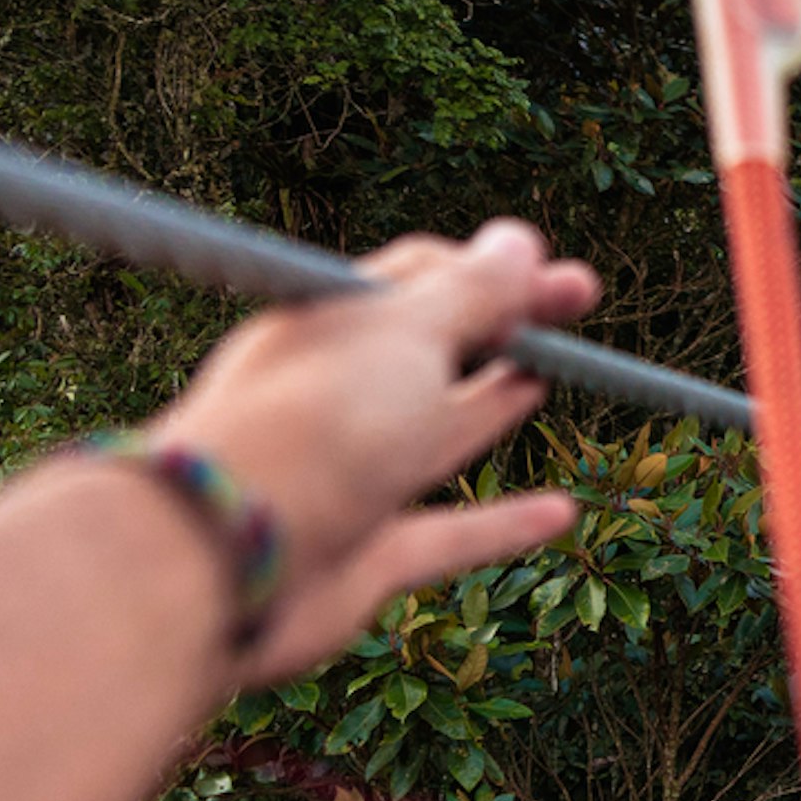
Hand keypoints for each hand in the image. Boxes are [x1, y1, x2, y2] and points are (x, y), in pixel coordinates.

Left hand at [143, 221, 599, 684]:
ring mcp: (349, 477)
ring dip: (492, 403)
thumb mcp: (408, 337)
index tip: (563, 277)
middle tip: (579, 300)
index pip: (423, 278)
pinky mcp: (365, 555)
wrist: (221, 559)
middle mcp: (336, 394)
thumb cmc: (313, 425)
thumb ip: (472, 295)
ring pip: (435, 431)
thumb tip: (519, 240)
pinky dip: (504, 524)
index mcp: (332, 325)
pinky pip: (449, 533)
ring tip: (544, 377)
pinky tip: (560, 514)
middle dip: (508, 323)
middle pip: (435, 347)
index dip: (498, 273)